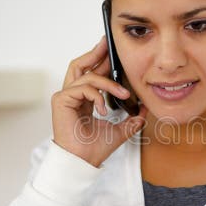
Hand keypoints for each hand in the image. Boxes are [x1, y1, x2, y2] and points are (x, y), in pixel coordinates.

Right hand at [51, 34, 147, 166]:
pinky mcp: (61, 101)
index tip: (112, 50)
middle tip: (108, 44)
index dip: (101, 60)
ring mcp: (65, 97)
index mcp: (83, 100)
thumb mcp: (120, 130)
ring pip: (86, 75)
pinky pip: (83, 88)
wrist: (83, 162)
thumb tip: (145, 109)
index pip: (90, 73)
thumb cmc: (94, 148)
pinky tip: (104, 109)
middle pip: (80, 64)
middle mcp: (72, 95)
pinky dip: (97, 95)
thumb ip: (131, 119)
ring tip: (122, 93)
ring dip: (107, 81)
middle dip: (95, 53)